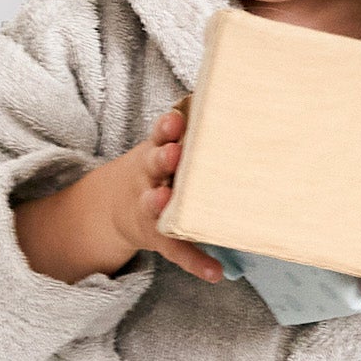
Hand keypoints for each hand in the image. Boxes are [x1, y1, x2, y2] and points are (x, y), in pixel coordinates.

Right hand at [12, 106, 224, 286]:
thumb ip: (193, 128)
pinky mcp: (158, 237)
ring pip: (153, 205)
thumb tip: (241, 88)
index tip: (175, 122)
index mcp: (157, 150)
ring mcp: (150, 208)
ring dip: (160, 204)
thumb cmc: (162, 169)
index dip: (166, 129)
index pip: (160, 134)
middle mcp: (150, 178)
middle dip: (162, 158)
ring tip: (165, 203)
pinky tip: (215, 273)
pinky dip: (196, 261)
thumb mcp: (166, 145)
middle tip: (173, 153)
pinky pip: (177, 250)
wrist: (118, 206)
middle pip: (153, 165)